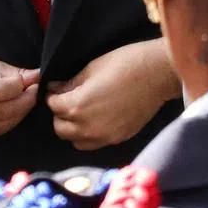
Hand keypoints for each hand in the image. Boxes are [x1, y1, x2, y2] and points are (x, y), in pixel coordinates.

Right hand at [0, 48, 39, 137]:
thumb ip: (10, 72)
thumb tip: (36, 77)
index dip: (21, 88)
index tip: (32, 82)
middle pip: (2, 111)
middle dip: (24, 102)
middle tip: (34, 92)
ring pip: (0, 124)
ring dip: (19, 114)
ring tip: (25, 101)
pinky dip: (7, 123)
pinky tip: (13, 111)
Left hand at [46, 40, 179, 150]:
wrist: (156, 74)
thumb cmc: (123, 64)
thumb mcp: (90, 68)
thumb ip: (70, 83)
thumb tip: (55, 88)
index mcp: (78, 106)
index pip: (53, 107)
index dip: (52, 96)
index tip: (54, 90)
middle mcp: (88, 127)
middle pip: (61, 129)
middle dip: (59, 115)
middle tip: (65, 100)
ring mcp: (105, 136)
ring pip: (76, 142)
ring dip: (72, 129)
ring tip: (79, 112)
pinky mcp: (118, 139)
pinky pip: (95, 143)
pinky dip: (89, 135)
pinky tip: (95, 119)